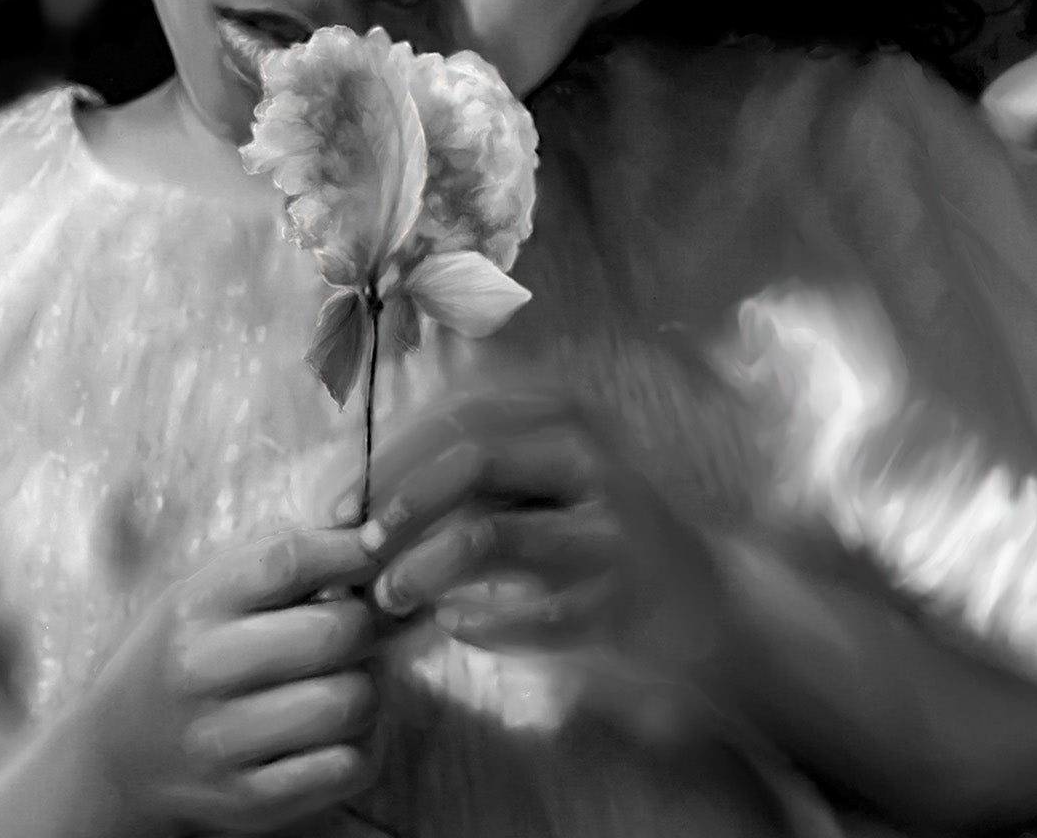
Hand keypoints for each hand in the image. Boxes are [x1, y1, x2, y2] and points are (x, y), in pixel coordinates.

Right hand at [70, 527, 381, 837]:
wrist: (116, 759)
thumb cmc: (183, 654)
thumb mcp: (207, 590)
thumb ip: (280, 554)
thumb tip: (365, 529)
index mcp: (195, 607)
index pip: (288, 560)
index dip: (348, 550)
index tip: (371, 552)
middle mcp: (203, 673)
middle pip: (334, 632)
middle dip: (366, 622)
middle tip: (358, 626)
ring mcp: (223, 744)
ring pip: (350, 702)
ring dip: (368, 686)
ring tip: (347, 679)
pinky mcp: (248, 803)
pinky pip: (348, 767)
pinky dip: (363, 745)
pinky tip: (340, 732)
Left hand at [359, 387, 729, 717]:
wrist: (701, 599)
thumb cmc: (595, 529)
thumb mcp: (541, 471)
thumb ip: (468, 465)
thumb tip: (359, 486)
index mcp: (563, 411)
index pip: (455, 412)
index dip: (387, 453)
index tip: (335, 498)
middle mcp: (587, 452)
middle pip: (468, 458)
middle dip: (396, 504)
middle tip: (354, 549)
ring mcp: (604, 524)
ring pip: (484, 536)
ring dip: (420, 570)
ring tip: (390, 598)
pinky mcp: (614, 594)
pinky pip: (516, 612)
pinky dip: (474, 623)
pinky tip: (456, 625)